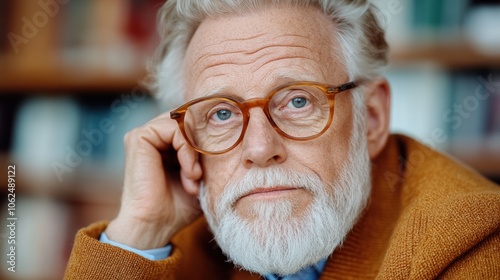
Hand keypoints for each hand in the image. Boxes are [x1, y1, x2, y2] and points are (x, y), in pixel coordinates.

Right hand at [105, 112, 201, 248]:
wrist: (155, 225)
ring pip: (184, 125)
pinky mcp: (140, 137)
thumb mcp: (201, 175)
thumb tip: (232, 135)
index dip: (207, 143)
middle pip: (191, 121)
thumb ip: (209, 155)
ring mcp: (145, 134)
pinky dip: (188, 149)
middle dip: (202, 148)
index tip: (206, 173)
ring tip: (194, 177)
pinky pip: (174, 129)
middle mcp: (154, 135)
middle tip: (199, 177)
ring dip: (195, 152)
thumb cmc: (179, 206)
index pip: (194, 125)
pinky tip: (189, 172)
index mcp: (165, 142)